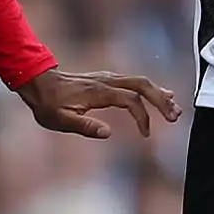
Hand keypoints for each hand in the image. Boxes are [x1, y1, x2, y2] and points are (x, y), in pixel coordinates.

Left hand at [16, 68, 182, 138]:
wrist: (39, 83)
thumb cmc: (48, 105)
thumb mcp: (60, 121)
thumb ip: (84, 126)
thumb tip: (108, 133)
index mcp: (98, 92)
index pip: (130, 100)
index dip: (142, 116)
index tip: (145, 134)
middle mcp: (106, 81)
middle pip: (142, 84)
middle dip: (161, 99)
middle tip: (175, 116)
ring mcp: (107, 78)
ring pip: (140, 81)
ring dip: (158, 94)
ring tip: (175, 109)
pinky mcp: (107, 80)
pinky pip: (133, 82)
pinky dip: (150, 90)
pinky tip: (161, 95)